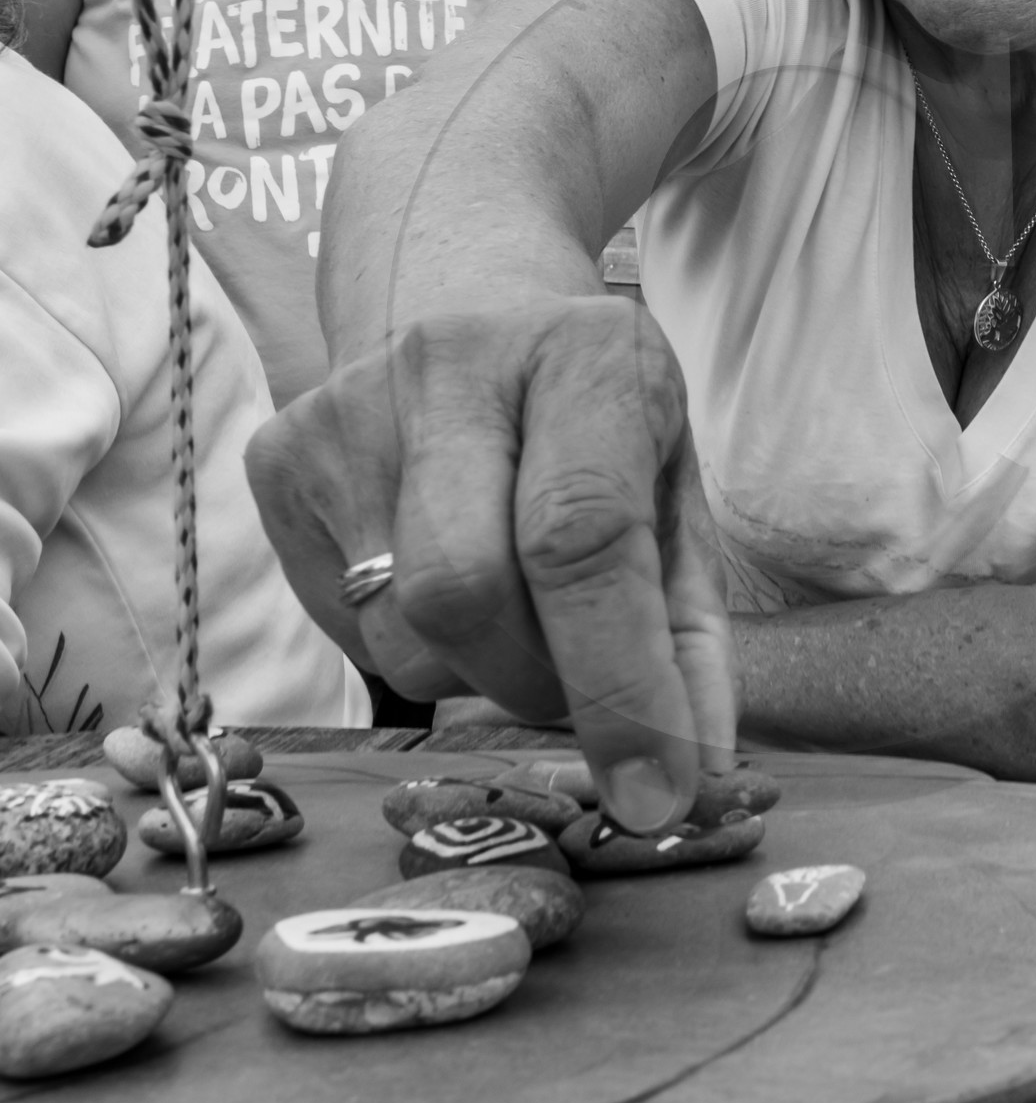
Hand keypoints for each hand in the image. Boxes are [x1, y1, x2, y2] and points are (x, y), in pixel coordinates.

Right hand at [245, 298, 736, 831]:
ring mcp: (346, 407)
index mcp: (584, 353)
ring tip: (516, 614)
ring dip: (476, 674)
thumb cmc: (596, 422)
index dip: (619, 685)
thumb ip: (690, 632)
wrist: (470, 307)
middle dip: (536, 685)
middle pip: (465, 592)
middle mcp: (452, 362)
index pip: (583, 539)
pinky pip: (346, 629)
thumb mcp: (674, 497)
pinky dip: (416, 648)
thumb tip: (688, 776)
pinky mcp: (278, 457)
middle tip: (576, 683)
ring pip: (402, 634)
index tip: (655, 795)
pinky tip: (445, 575)